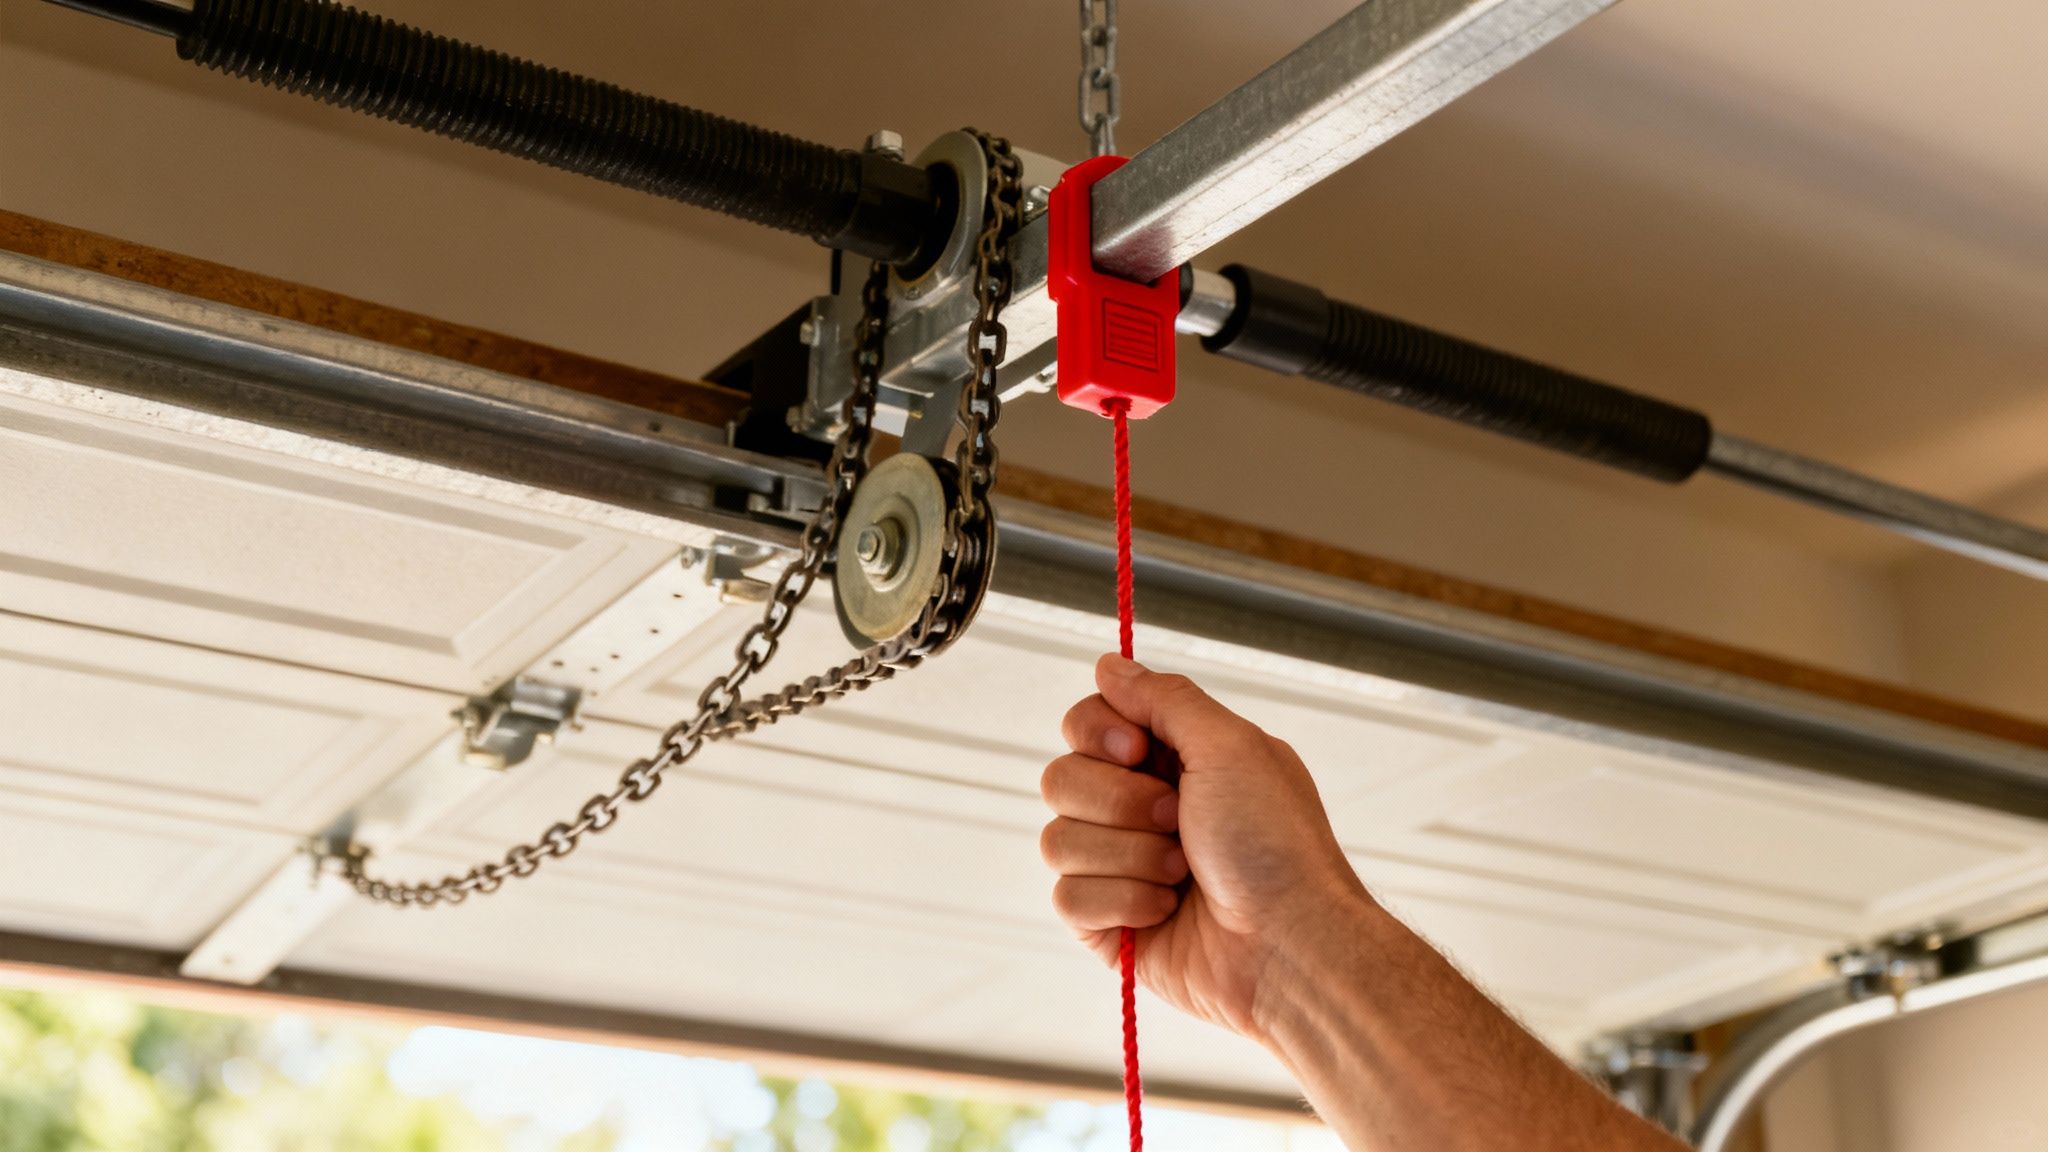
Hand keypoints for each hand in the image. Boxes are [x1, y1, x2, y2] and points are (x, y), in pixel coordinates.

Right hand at [1039, 654, 1370, 1042]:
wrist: (1290, 944)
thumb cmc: (1276, 845)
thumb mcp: (1230, 747)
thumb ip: (1164, 698)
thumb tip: (1108, 663)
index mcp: (1170, 760)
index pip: (1085, 724)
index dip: (1098, 733)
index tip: (1139, 749)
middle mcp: (1139, 809)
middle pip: (1061, 778)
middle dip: (1120, 803)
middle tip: (1178, 820)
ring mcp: (1120, 867)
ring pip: (1057, 840)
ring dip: (1129, 856)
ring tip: (1183, 874)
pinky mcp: (1109, 923)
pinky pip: (1067, 898)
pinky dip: (1122, 902)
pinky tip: (1167, 911)